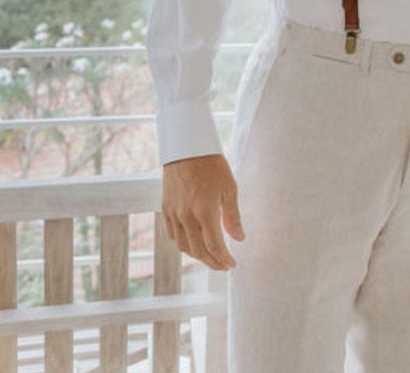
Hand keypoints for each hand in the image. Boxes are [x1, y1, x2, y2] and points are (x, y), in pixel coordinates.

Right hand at [162, 154, 244, 270]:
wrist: (186, 147)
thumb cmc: (211, 164)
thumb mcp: (229, 187)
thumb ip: (233, 216)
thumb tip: (239, 239)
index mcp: (205, 211)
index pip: (215, 247)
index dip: (224, 259)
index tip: (232, 265)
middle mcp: (187, 217)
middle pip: (199, 251)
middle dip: (212, 262)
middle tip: (223, 266)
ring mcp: (174, 214)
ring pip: (184, 247)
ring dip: (197, 256)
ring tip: (210, 256)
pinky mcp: (166, 209)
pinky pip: (172, 235)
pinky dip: (183, 245)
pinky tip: (192, 243)